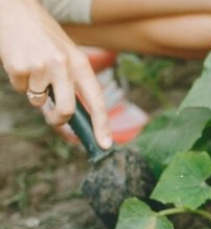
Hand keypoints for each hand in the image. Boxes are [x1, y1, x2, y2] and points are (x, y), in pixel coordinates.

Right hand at [0, 0, 111, 147]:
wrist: (15, 11)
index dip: (102, 125)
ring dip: (34, 91)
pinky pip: (20, 89)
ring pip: (37, 99)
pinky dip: (19, 81)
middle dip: (58, 120)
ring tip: (33, 67)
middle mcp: (64, 66)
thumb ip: (71, 82)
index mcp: (81, 64)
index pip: (97, 100)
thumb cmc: (44, 36)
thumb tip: (70, 116)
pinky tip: (20, 61)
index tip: (105, 144)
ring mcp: (40, 67)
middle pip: (66, 110)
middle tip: (53, 118)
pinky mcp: (19, 68)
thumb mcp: (67, 55)